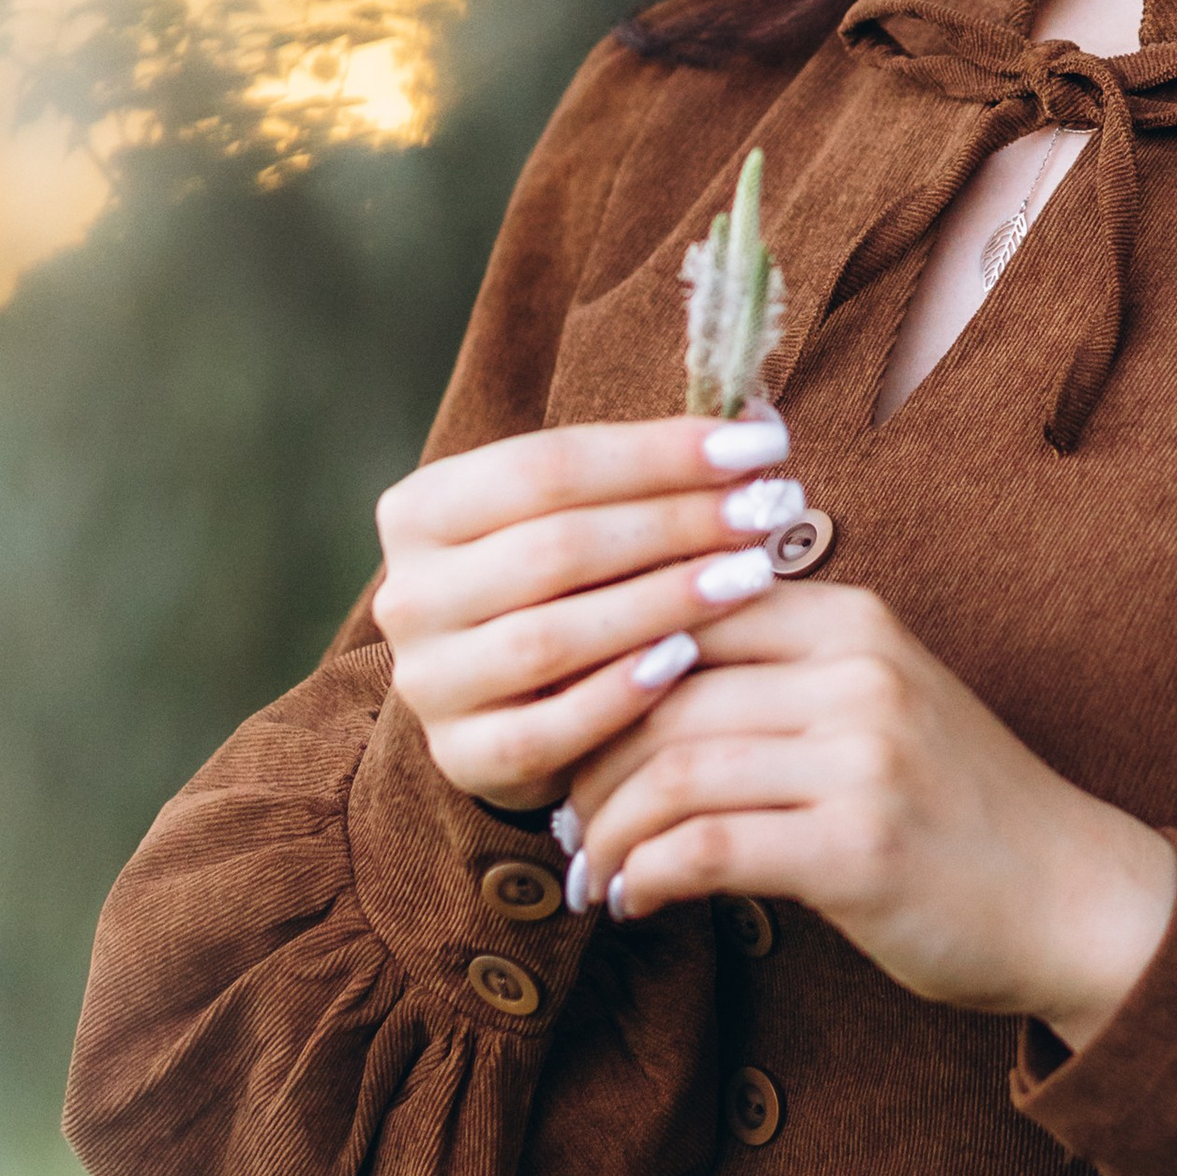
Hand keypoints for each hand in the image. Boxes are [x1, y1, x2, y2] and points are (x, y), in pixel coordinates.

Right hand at [372, 415, 802, 812]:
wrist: (510, 698)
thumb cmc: (564, 582)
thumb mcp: (582, 515)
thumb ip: (647, 471)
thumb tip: (757, 420)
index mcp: (422, 510)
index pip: (547, 466)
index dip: (659, 452)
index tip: (759, 443)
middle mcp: (409, 594)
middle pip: (554, 549)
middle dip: (676, 524)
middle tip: (767, 511)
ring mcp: (429, 682)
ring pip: (549, 637)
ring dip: (661, 602)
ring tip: (750, 577)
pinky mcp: (462, 755)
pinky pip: (547, 729)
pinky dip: (620, 693)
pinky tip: (687, 659)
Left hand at [564, 581, 1176, 1049]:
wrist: (1070, 896)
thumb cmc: (954, 806)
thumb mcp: (877, 703)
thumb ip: (776, 676)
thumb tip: (621, 684)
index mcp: (853, 620)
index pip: (684, 609)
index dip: (602, 667)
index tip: (562, 726)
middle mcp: (858, 672)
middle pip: (663, 690)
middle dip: (588, 760)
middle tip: (559, 814)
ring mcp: (863, 756)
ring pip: (673, 769)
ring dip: (607, 829)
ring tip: (589, 868)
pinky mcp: (858, 846)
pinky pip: (705, 848)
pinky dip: (647, 877)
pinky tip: (634, 903)